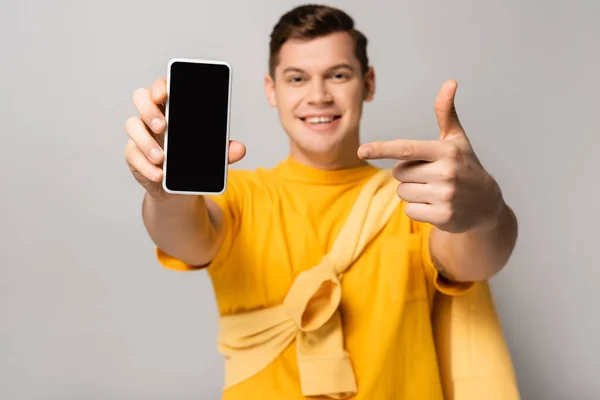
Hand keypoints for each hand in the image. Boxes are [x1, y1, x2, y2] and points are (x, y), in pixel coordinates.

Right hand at [124, 78, 246, 199]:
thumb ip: (225, 150)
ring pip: (132, 125)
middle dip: (150, 109)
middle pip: (141, 98)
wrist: (181, 187)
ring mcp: (141, 134)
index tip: (165, 93)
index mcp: (173, 107)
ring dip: (146, 141)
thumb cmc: (194, 159)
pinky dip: (146, 166)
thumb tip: (240, 149)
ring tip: (161, 157)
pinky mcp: (133, 154)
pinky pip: (133, 155)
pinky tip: (158, 174)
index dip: (161, 85)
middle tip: (163, 126)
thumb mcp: (212, 154)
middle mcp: (153, 115)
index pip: (163, 86)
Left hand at [357, 79, 503, 233]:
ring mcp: (445, 196)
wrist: (487, 205)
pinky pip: (410, 211)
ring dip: (411, 193)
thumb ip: (446, 112)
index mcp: (445, 151)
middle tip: (430, 176)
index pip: (406, 148)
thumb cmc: (466, 166)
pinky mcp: (443, 217)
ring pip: (402, 193)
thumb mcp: (456, 140)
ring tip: (433, 190)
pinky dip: (418, 210)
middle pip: (399, 173)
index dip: (382, 149)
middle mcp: (446, 172)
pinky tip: (435, 206)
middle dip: (408, 175)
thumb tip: (450, 82)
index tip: (361, 150)